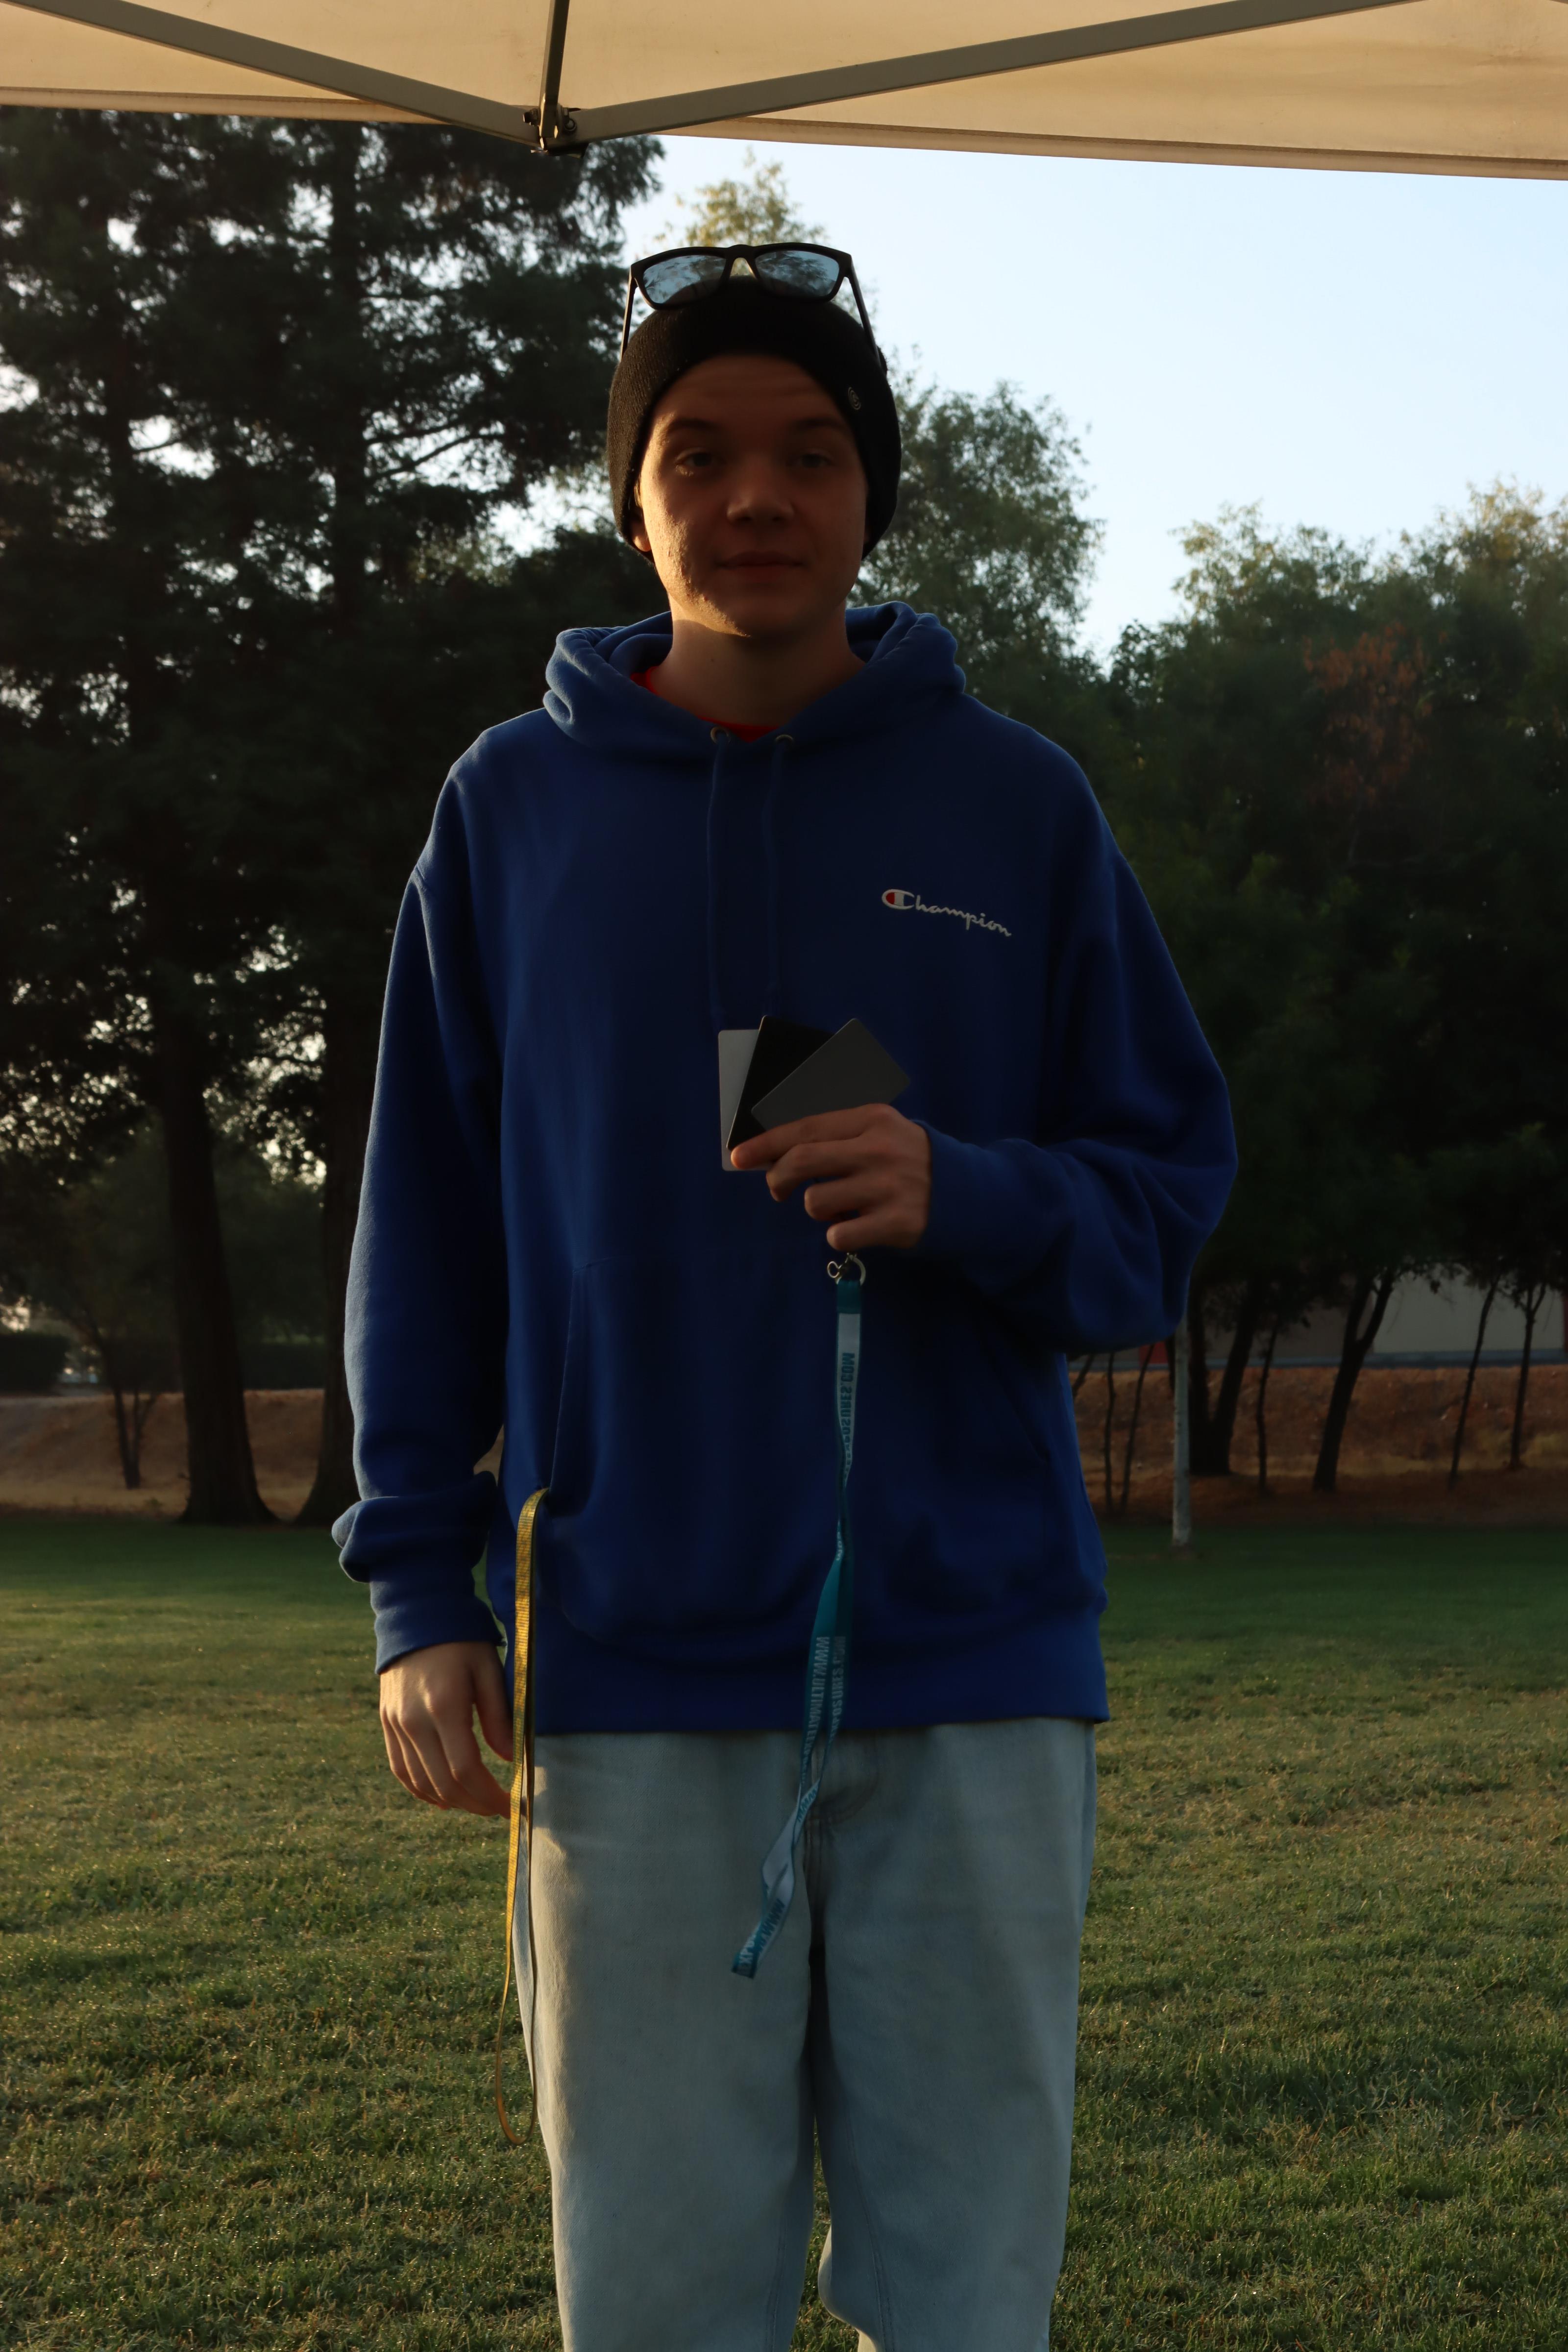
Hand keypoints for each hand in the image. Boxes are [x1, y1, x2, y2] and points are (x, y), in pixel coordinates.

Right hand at [379, 1639, 511, 1817]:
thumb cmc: (462, 1641)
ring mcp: (395, 1724)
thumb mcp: (489, 1671)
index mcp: (444, 1706)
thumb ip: (499, 1717)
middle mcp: (414, 1721)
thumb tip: (510, 1759)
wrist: (415, 1616)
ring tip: (476, 1803)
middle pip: (443, 1783)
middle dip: (474, 1803)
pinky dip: (421, 1790)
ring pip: (421, 1782)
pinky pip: (400, 1769)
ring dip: (450, 1801)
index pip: (466, 1769)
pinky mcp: (386, 1723)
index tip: (512, 1805)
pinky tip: (442, 1797)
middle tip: (498, 1809)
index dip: (489, 1795)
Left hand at [728, 1101, 931, 1250]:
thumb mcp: (879, 1130)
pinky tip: (857, 1226)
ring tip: (837, 1206)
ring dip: (816, 1208)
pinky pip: (839, 1234)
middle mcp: (878, 1149)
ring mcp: (888, 1187)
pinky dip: (838, 1234)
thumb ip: (835, 1133)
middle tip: (776, 1189)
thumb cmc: (906, 1160)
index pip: (805, 1127)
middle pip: (802, 1160)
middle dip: (777, 1177)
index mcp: (871, 1118)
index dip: (766, 1143)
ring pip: (816, 1201)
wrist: (965, 1193)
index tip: (738, 1157)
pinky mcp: (896, 1222)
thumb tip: (775, 1148)